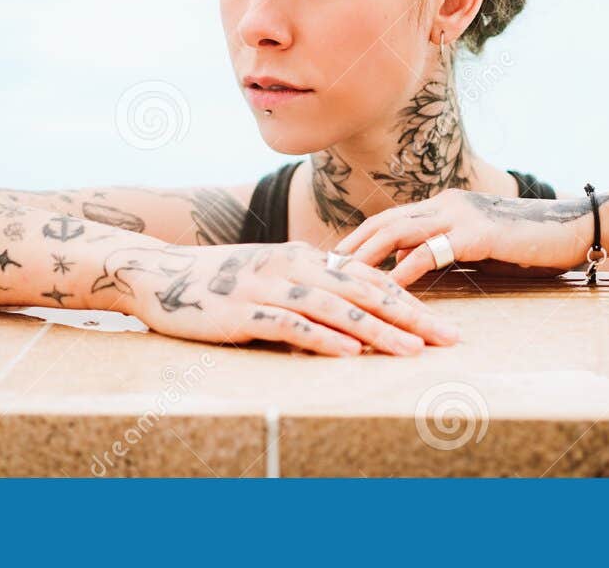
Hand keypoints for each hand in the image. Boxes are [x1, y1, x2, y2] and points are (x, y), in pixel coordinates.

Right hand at [91, 241, 462, 356]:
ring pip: (336, 309)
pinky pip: (291, 325)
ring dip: (379, 330)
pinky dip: (324, 338)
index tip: (443, 325)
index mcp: (304, 257)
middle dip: (411, 317)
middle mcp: (294, 266)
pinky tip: (351, 352)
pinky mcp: (244, 312)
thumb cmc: (218, 281)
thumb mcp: (270, 274)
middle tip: (449, 339)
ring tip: (413, 349)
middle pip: (365, 293)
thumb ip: (308, 286)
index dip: (409, 302)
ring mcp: (269, 287)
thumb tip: (351, 313)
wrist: (159, 274)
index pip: (369, 280)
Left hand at [332, 188, 593, 285]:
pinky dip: (406, 268)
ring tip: (342, 277)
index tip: (331, 261)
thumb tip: (407, 268)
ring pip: (399, 231)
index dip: (358, 238)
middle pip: (384, 221)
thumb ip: (445, 249)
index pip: (389, 218)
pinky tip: (389, 286)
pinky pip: (432, 250)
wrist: (573, 227)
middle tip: (323, 271)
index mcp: (443, 205)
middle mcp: (445, 203)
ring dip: (367, 256)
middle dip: (351, 246)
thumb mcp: (477, 243)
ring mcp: (460, 215)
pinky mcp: (478, 233)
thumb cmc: (527, 242)